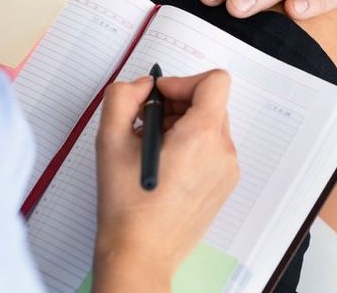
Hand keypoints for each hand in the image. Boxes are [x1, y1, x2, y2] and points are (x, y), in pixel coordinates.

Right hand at [92, 70, 238, 292]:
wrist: (140, 255)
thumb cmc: (128, 207)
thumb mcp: (110, 141)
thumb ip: (122, 98)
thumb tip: (143, 86)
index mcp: (202, 137)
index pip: (214, 81)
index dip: (182, 81)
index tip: (159, 98)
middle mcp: (222, 151)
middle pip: (210, 103)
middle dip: (177, 105)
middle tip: (147, 125)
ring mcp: (227, 170)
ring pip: (210, 125)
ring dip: (182, 126)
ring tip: (153, 150)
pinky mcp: (223, 185)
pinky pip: (212, 149)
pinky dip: (190, 146)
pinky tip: (164, 167)